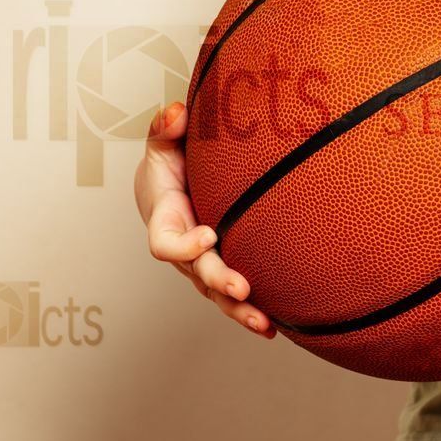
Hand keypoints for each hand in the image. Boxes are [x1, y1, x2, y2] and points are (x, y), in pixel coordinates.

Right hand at [134, 102, 274, 337]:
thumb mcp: (163, 144)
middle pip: (198, 274)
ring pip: (217, 294)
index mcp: (165, 220)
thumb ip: (164, 129)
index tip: (208, 235)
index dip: (183, 245)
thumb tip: (176, 113)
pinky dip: (252, 311)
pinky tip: (277, 326)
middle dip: (220, 282)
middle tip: (242, 289)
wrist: (173, 187)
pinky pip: (233, 295)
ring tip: (265, 324)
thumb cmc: (169, 166)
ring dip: (240, 311)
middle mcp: (184, 250)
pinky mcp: (222, 269)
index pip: (166, 242)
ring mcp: (202, 265)